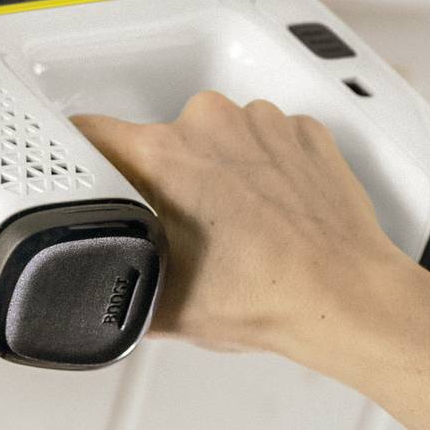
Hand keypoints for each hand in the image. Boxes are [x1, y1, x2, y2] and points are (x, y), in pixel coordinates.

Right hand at [72, 92, 410, 359]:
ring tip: (238, 230)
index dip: (81, 158)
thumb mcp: (165, 308)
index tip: (82, 169)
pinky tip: (271, 215)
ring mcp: (263, 122)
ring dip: (219, 174)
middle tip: (184, 234)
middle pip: (161, 143)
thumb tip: (100, 284)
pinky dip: (263, 172)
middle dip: (165, 183)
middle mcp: (212, 122)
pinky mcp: (302, 131)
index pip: (92, 134)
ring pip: (217, 140)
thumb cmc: (271, 297)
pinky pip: (265, 143)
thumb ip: (117, 284)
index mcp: (166, 155)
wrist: (348, 297)